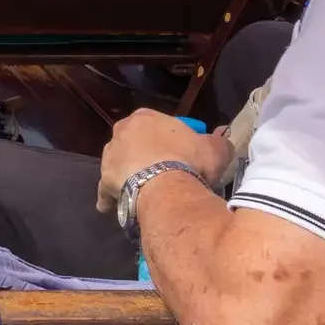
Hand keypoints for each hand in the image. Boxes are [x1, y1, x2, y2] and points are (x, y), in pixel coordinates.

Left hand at [97, 108, 235, 211]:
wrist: (164, 187)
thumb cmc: (189, 161)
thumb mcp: (215, 149)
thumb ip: (217, 142)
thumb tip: (220, 140)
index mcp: (146, 117)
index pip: (157, 124)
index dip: (170, 140)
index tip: (181, 154)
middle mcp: (122, 131)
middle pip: (135, 143)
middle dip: (146, 155)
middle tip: (164, 172)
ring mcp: (109, 156)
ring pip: (120, 165)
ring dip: (130, 175)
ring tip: (146, 191)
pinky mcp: (104, 181)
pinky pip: (107, 191)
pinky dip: (113, 198)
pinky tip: (121, 207)